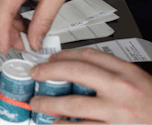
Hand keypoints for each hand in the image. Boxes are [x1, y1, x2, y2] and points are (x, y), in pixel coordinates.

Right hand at [0, 0, 87, 53]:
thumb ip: (43, 21)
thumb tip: (34, 41)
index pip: (2, 14)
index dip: (2, 35)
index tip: (6, 49)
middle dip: (8, 33)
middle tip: (25, 45)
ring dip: (11, 25)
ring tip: (30, 34)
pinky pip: (4, 2)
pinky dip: (13, 15)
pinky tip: (26, 21)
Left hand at [29, 48, 151, 122]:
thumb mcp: (137, 79)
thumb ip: (110, 73)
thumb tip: (76, 69)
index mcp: (127, 72)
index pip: (89, 56)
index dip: (64, 55)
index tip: (51, 58)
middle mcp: (122, 89)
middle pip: (76, 72)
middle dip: (50, 71)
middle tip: (35, 74)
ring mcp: (117, 112)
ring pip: (74, 104)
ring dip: (49, 103)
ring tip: (37, 103)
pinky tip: (56, 123)